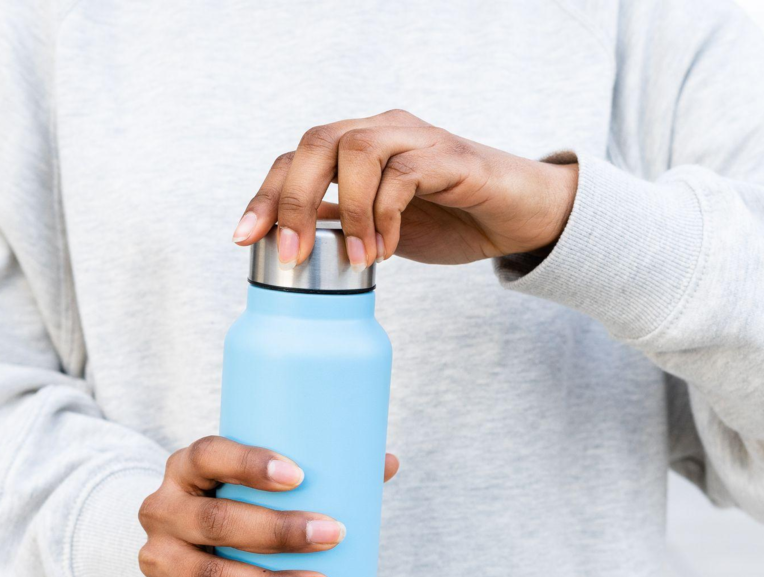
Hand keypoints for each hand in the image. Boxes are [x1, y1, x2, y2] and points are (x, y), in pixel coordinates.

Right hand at [138, 436, 399, 576]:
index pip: (209, 455)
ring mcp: (157, 559)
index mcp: (187, 467)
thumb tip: (387, 463)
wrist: (179, 541)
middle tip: (334, 535)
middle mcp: (161, 509)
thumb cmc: (237, 501)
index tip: (300, 476)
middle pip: (215, 521)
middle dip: (278, 532)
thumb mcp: (259, 480)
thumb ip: (319, 470)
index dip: (250, 464)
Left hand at [230, 109, 578, 265]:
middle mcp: (382, 130)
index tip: (244, 238)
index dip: (264, 196)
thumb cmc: (450, 217)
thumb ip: (337, 223)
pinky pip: (404, 174)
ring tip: (357, 258)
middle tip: (290, 254)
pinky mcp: (450, 156)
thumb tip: (287, 238)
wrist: (519, 217)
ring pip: (357, 148)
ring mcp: (416, 138)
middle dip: (291, 199)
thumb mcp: (378, 229)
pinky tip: (389, 249)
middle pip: (316, 142)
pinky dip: (386, 216)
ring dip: (348, 211)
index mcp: (355, 147)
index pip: (294, 157)